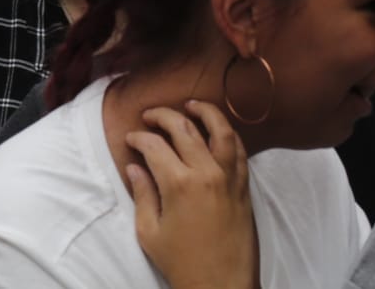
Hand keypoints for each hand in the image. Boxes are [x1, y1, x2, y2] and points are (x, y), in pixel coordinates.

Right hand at [126, 101, 256, 288]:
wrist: (223, 287)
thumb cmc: (183, 264)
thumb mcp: (150, 232)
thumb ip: (142, 194)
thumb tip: (134, 167)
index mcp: (179, 184)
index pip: (155, 145)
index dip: (138, 138)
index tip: (130, 140)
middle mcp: (207, 174)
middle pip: (184, 128)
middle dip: (163, 116)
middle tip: (149, 116)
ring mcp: (229, 179)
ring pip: (220, 131)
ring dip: (204, 112)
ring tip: (191, 105)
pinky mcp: (243, 188)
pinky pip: (240, 151)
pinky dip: (228, 134)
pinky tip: (217, 130)